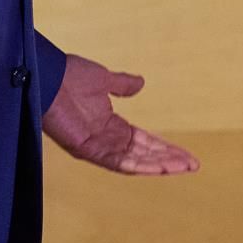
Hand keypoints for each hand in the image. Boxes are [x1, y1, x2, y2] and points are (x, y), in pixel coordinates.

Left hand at [43, 53, 198, 173]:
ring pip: (136, 161)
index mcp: (111, 125)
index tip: (187, 155)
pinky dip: (141, 165)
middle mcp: (107, 139)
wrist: (48, 75)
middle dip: (169, 159)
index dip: (165, 147)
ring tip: (185, 167)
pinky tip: (161, 167)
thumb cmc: (69, 76)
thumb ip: (122, 84)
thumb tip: (141, 83)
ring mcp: (98, 146)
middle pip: (145, 154)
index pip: (144, 141)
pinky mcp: (88, 150)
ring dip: (161, 165)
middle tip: (193, 165)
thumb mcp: (104, 79)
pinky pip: (118, 162)